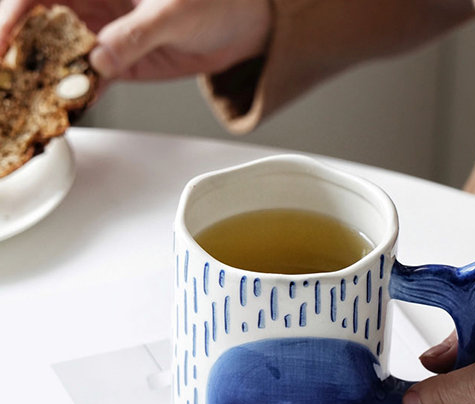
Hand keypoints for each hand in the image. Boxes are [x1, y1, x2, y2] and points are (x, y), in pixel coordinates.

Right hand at [0, 0, 271, 78]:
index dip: (10, 18)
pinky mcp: (117, 63)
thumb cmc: (210, 0)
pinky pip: (88, 79)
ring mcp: (101, 35)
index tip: (2, 48)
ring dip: (43, 80)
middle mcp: (89, 4)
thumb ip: (135, 33)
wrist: (236, 25)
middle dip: (18, 53)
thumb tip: (100, 58)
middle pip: (36, 25)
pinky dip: (76, 95)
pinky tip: (66, 108)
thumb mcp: (172, 11)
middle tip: (9, 85)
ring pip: (57, 56)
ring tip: (29, 104)